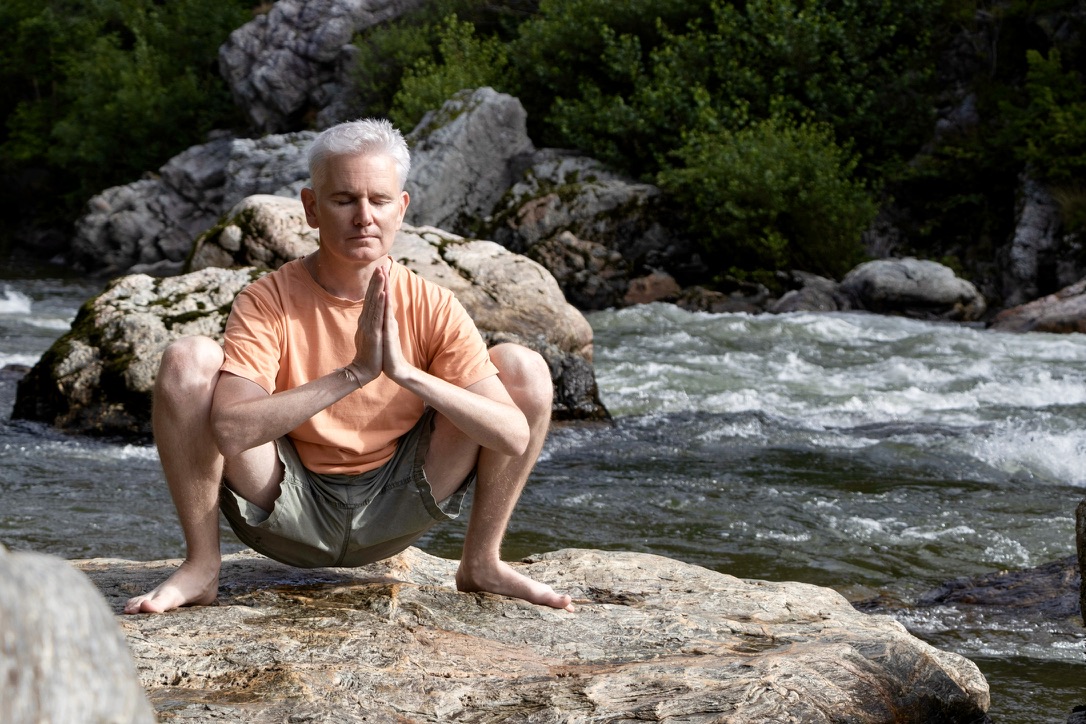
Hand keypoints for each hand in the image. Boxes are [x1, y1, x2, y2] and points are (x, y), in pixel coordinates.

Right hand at [350, 266, 387, 382]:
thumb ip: (371, 322)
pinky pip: (376, 315)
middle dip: (376, 281)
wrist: (364, 370)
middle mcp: (366, 319)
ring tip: (381, 274)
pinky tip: (382, 293)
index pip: (370, 298)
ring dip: (377, 287)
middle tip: (380, 265)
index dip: (375, 284)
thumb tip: (373, 314)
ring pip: (374, 303)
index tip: (379, 271)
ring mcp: (368, 325)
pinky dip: (379, 303)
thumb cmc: (370, 353)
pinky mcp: (373, 333)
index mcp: (366, 319)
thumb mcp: (370, 334)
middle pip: (371, 297)